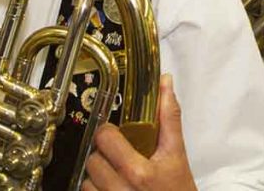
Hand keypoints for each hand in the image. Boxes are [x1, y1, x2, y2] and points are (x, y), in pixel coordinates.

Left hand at [84, 74, 196, 190]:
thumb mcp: (177, 154)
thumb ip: (169, 117)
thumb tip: (165, 83)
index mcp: (139, 172)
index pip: (104, 138)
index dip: (108, 134)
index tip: (116, 136)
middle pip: (93, 161)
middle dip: (103, 157)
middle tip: (118, 159)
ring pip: (86, 183)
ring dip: (97, 179)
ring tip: (116, 178)